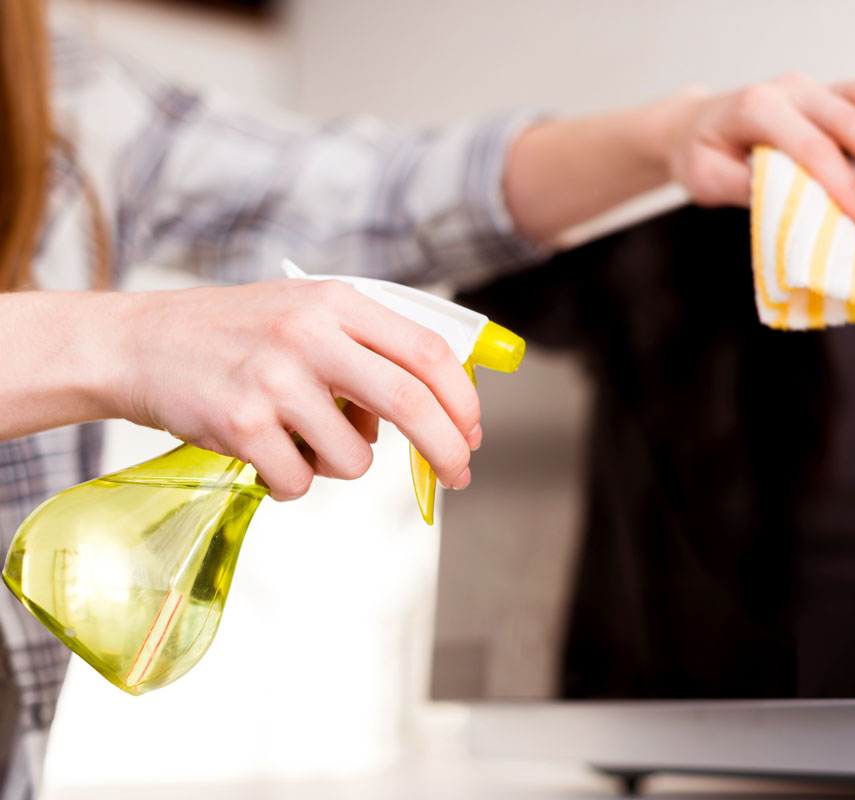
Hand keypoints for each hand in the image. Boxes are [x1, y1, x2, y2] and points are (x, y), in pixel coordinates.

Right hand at [111, 279, 481, 500]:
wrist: (137, 342)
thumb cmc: (233, 334)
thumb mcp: (306, 313)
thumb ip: (367, 350)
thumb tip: (432, 415)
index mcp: (336, 302)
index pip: (427, 351)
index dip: (462, 399)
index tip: (473, 432)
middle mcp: (309, 334)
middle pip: (410, 402)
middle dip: (446, 449)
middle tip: (459, 475)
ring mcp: (273, 379)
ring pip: (354, 457)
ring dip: (340, 464)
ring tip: (300, 439)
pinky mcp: (239, 423)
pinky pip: (299, 481)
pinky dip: (291, 481)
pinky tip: (264, 452)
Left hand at [659, 76, 854, 230]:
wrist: (692, 126)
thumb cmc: (702, 156)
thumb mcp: (708, 181)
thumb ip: (749, 188)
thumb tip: (799, 204)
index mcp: (757, 108)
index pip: (811, 150)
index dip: (846, 186)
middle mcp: (789, 90)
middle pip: (845, 120)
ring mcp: (811, 88)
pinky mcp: (826, 93)